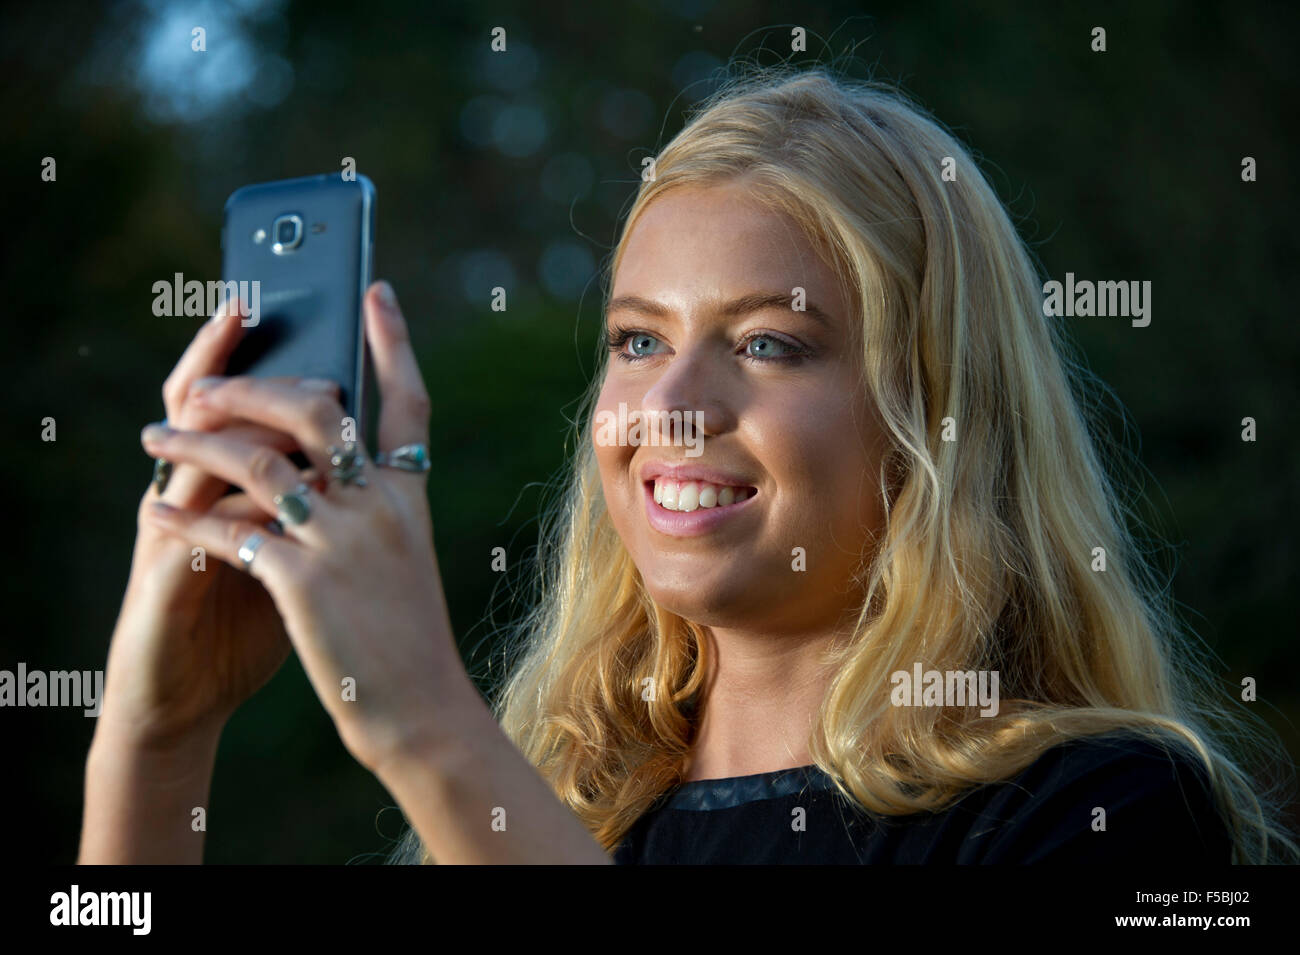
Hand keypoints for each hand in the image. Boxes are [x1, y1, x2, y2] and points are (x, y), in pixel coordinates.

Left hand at [138, 282, 464, 773]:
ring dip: (197, 442)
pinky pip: (230, 530)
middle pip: (317, 409)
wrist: (420, 708)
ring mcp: (343, 541)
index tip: (376, 291)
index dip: (393, 342)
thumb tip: (325, 457)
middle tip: (205, 384)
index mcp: (409, 496)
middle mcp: (381, 506)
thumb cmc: (405, 633)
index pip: (408, 401)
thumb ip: (372, 502)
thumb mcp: (403, 556)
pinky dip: (184, 518)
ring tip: (155, 436)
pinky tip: (155, 512)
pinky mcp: (303, 582)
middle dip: (253, 386)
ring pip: (259, 460)